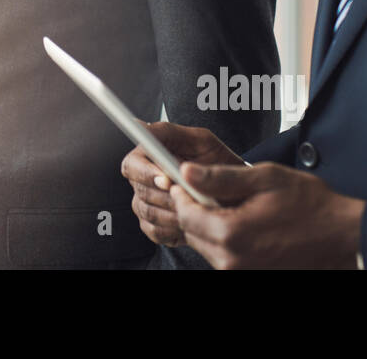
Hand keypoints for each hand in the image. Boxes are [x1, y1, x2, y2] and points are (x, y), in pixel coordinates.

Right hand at [120, 123, 244, 246]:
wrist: (235, 192)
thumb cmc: (218, 161)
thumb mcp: (202, 140)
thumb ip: (173, 134)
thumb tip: (147, 134)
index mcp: (148, 155)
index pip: (131, 164)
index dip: (146, 174)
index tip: (168, 180)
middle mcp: (142, 180)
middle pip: (140, 191)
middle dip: (168, 196)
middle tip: (193, 198)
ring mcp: (145, 204)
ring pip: (149, 213)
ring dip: (175, 213)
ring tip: (199, 209)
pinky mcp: (153, 226)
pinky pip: (156, 232)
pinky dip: (175, 229)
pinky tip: (193, 221)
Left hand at [171, 162, 365, 267]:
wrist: (341, 237)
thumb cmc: (310, 206)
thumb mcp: (264, 179)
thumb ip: (220, 177)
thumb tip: (187, 172)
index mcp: (232, 233)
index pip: (185, 215)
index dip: (182, 194)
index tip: (184, 181)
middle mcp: (232, 260)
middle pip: (192, 232)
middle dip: (195, 209)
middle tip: (208, 189)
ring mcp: (240, 272)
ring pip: (205, 245)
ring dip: (210, 224)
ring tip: (233, 206)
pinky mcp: (249, 275)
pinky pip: (223, 256)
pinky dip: (225, 238)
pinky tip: (243, 222)